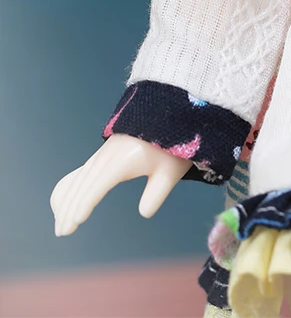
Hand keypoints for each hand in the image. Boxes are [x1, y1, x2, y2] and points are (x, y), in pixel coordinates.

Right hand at [50, 134, 190, 235]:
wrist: (167, 117)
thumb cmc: (171, 147)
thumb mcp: (170, 171)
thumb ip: (157, 193)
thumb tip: (144, 213)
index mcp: (125, 157)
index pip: (100, 182)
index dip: (86, 202)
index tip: (75, 221)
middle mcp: (109, 154)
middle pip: (84, 183)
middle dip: (71, 207)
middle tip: (63, 232)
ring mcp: (103, 153)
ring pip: (79, 178)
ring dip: (66, 201)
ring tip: (60, 225)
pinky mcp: (102, 154)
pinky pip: (80, 172)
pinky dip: (68, 187)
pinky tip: (60, 203)